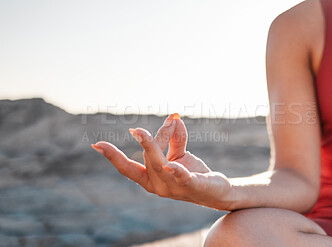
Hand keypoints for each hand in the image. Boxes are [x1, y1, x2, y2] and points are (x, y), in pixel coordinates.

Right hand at [91, 114, 232, 210]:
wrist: (218, 192)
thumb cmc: (193, 173)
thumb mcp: (179, 153)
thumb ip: (173, 136)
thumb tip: (173, 117)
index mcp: (151, 178)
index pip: (127, 168)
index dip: (112, 156)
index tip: (96, 144)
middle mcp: (158, 186)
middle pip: (149, 157)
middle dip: (153, 137)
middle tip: (164, 120)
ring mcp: (174, 188)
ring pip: (159, 163)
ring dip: (153, 146)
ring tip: (142, 133)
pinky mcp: (192, 185)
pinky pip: (182, 177)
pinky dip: (176, 172)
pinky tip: (172, 167)